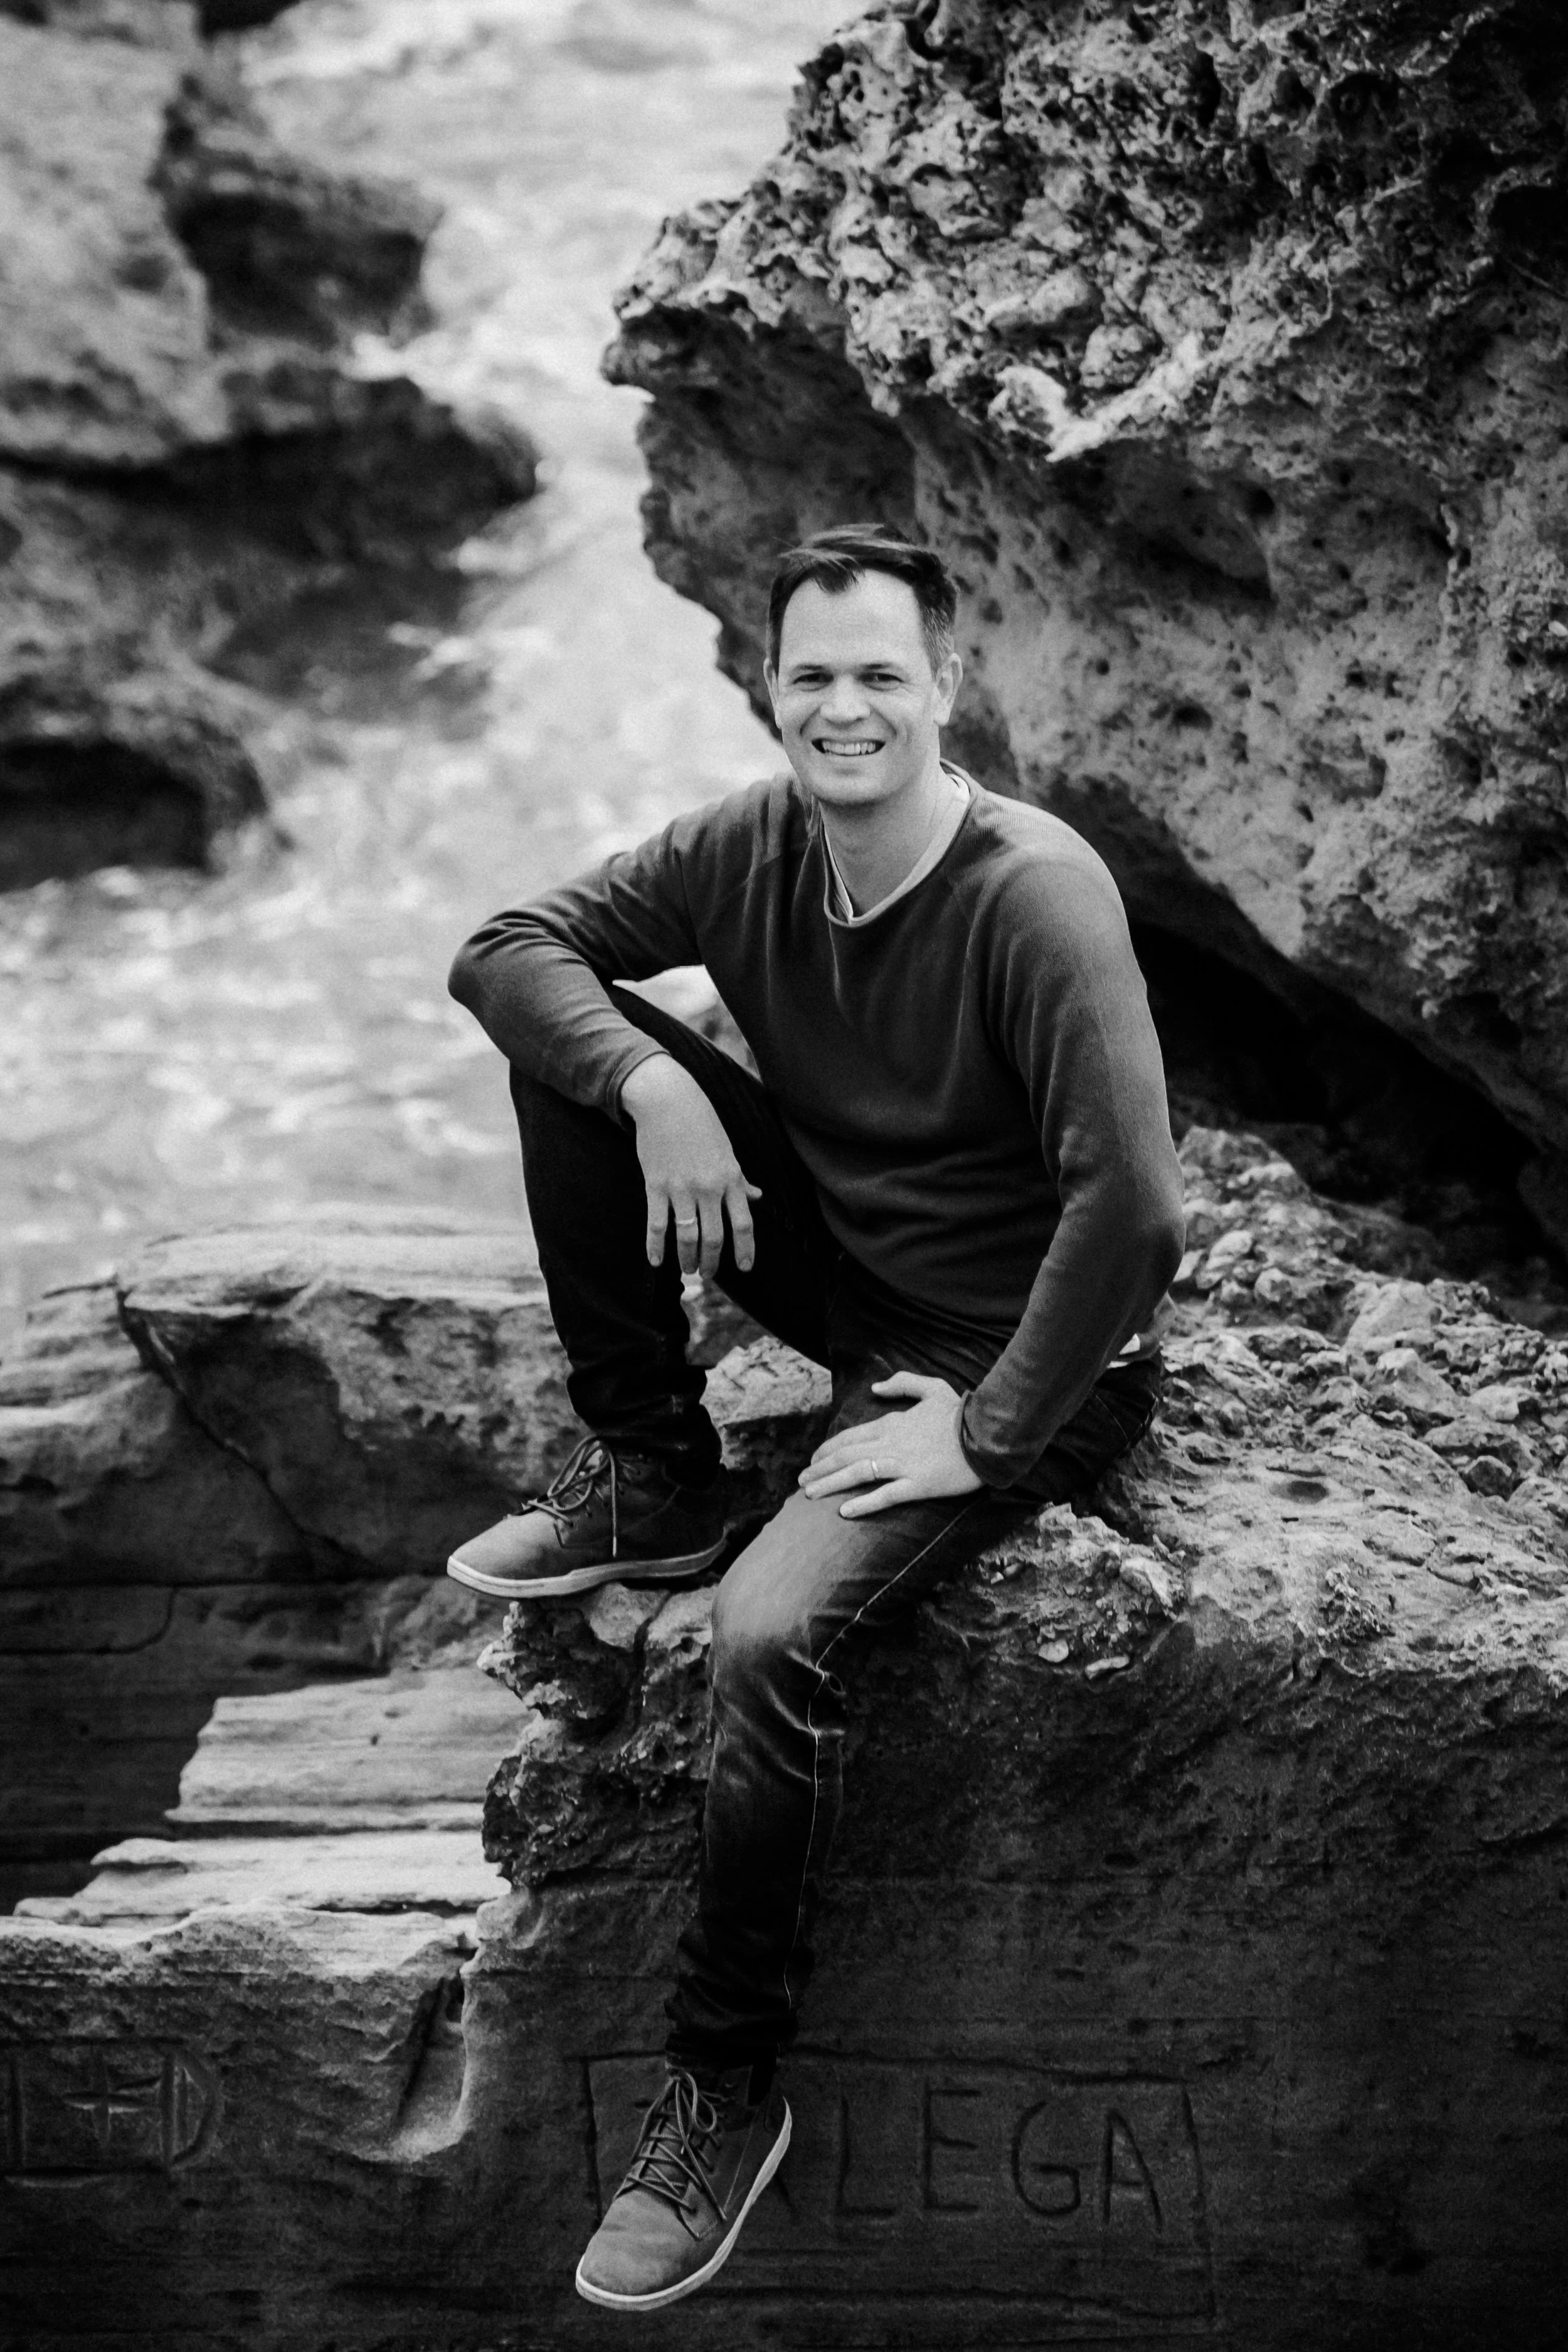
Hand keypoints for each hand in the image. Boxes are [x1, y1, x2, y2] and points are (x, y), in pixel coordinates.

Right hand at [620, 1052, 760, 1278]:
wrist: (667, 1101)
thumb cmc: (701, 1124)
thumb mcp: (727, 1151)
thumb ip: (740, 1179)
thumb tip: (757, 1197)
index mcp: (730, 1178)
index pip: (744, 1223)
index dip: (745, 1250)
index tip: (744, 1268)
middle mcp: (709, 1187)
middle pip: (714, 1237)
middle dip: (712, 1262)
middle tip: (708, 1274)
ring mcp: (681, 1188)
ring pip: (687, 1236)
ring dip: (687, 1259)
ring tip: (687, 1269)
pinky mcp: (656, 1185)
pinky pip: (657, 1224)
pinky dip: (655, 1247)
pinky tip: (656, 1261)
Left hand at [798, 1372, 982, 1516]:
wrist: (988, 1434)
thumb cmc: (961, 1413)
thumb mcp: (932, 1387)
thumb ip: (902, 1383)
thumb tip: (876, 1387)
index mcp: (892, 1423)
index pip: (850, 1437)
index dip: (828, 1449)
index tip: (814, 1459)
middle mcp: (890, 1444)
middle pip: (845, 1456)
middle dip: (819, 1468)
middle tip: (801, 1481)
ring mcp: (902, 1465)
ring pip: (856, 1474)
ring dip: (830, 1484)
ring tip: (809, 1495)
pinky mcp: (917, 1484)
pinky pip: (884, 1495)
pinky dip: (862, 1503)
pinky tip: (844, 1511)